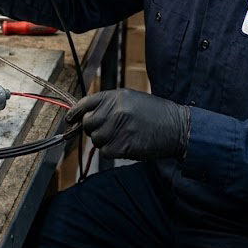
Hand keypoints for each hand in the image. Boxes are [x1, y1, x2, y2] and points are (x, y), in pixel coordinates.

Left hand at [66, 89, 189, 160]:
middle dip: (94, 129)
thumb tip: (87, 115)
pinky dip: (113, 151)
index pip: (86, 103)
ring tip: (123, 136)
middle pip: (88, 123)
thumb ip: (109, 104)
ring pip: (96, 139)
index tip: (70, 120)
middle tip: (109, 130)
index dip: (75, 113)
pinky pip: (106, 151)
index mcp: (116, 96)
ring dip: (105, 141)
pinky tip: (126, 144)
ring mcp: (118, 128)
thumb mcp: (132, 99)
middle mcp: (115, 110)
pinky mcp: (123, 145)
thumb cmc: (156, 114)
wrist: (178, 127)